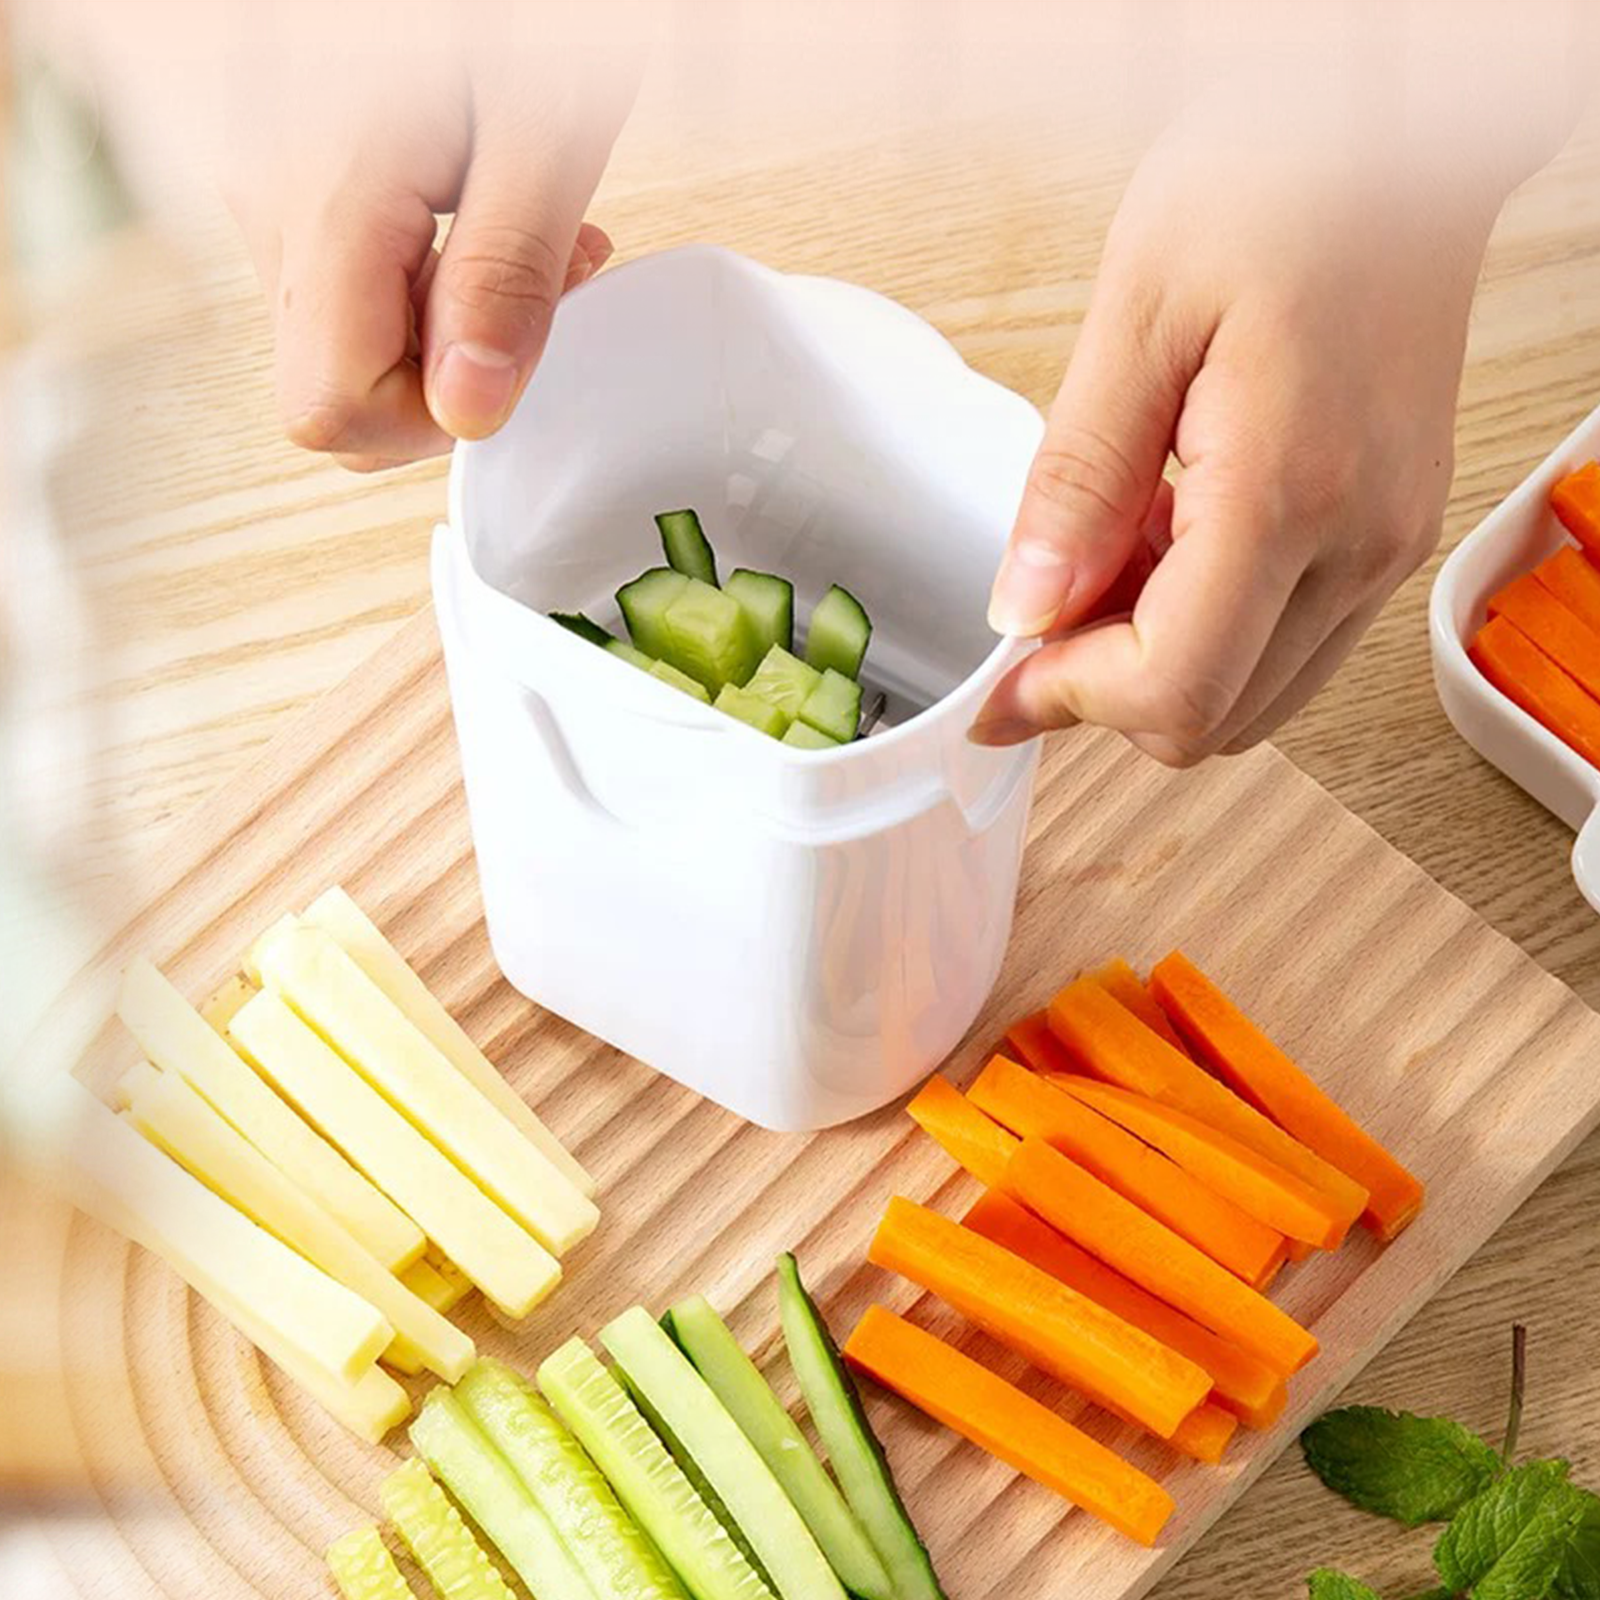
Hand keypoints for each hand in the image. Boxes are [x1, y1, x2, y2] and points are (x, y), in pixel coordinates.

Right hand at [224, 25, 635, 470]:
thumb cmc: (521, 3)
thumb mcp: (545, 136)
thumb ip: (504, 281)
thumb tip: (474, 409)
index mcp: (328, 201)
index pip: (330, 409)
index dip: (427, 421)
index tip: (504, 368)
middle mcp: (269, 200)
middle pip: (329, 383)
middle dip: (444, 372)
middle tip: (532, 293)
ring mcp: (265, 182)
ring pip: (338, 332)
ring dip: (439, 318)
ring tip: (520, 230)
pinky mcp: (282, 165)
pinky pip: (339, 270)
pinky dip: (417, 269)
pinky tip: (474, 208)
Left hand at [971, 121, 1508, 764]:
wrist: (1401, 131)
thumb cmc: (1283, 179)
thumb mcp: (1137, 315)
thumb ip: (1077, 483)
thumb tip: (1025, 610)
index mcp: (1290, 491)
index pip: (1175, 687)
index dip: (1068, 703)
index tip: (1003, 683)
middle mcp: (1360, 541)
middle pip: (1218, 719)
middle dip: (1107, 693)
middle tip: (1044, 613)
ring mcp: (1387, 542)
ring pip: (1256, 695)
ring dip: (1160, 664)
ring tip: (1107, 558)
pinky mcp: (1391, 527)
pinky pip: (1291, 638)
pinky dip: (1211, 628)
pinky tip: (1167, 542)